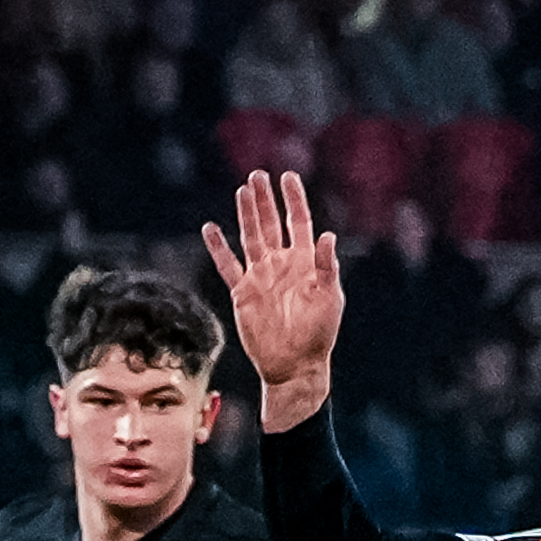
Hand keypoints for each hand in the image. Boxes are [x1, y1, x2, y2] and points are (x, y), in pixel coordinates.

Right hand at [201, 170, 342, 421]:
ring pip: (250, 237)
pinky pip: (228, 265)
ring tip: (241, 191)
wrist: (295, 365)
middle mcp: (281, 265)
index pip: (298, 223)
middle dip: (265, 200)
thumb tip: (327, 235)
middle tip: (258, 175)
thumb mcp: (330, 299)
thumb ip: (326, 267)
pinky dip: (218, 247)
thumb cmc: (319, 334)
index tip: (288, 176)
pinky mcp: (243, 292)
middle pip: (270, 224)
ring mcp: (261, 276)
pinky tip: (210, 228)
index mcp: (304, 263)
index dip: (294, 200)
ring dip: (246, 215)